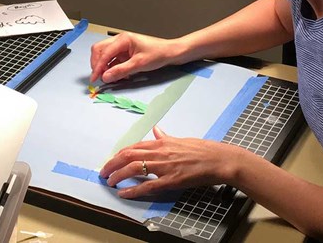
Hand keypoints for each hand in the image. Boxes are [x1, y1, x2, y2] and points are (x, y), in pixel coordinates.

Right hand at [89, 33, 179, 83]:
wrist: (171, 52)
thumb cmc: (158, 54)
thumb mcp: (139, 64)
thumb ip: (121, 71)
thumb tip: (106, 76)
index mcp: (123, 39)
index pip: (104, 52)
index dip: (98, 66)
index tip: (95, 78)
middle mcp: (120, 40)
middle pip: (100, 50)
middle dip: (97, 64)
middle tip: (98, 77)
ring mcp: (122, 46)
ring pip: (105, 55)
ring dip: (105, 67)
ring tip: (109, 78)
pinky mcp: (126, 53)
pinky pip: (114, 60)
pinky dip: (112, 68)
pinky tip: (118, 76)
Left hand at [99, 126, 254, 198]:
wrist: (219, 159)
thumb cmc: (202, 149)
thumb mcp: (181, 139)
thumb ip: (166, 137)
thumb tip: (157, 130)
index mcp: (161, 142)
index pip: (133, 147)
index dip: (119, 155)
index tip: (111, 161)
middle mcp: (159, 152)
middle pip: (128, 156)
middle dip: (112, 164)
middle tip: (103, 172)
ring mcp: (164, 166)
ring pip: (134, 168)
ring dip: (118, 175)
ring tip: (110, 181)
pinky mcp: (171, 180)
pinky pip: (147, 186)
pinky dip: (133, 189)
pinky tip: (123, 193)